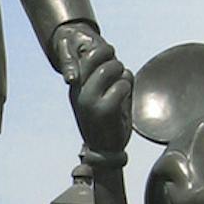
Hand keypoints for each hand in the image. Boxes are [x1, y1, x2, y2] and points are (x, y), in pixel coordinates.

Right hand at [58, 28, 132, 151]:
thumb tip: (114, 60)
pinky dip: (128, 87)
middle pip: (94, 56)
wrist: (104, 151)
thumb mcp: (98, 97)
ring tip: (124, 84)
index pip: (83, 57)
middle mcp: (79, 92)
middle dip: (112, 58)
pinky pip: (121, 85)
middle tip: (119, 70)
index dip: (101, 52)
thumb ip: (103, 79)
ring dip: (122, 73)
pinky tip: (127, 96)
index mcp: (76, 88)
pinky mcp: (105, 110)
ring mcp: (90, 101)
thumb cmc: (105, 120)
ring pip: (109, 68)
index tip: (110, 55)